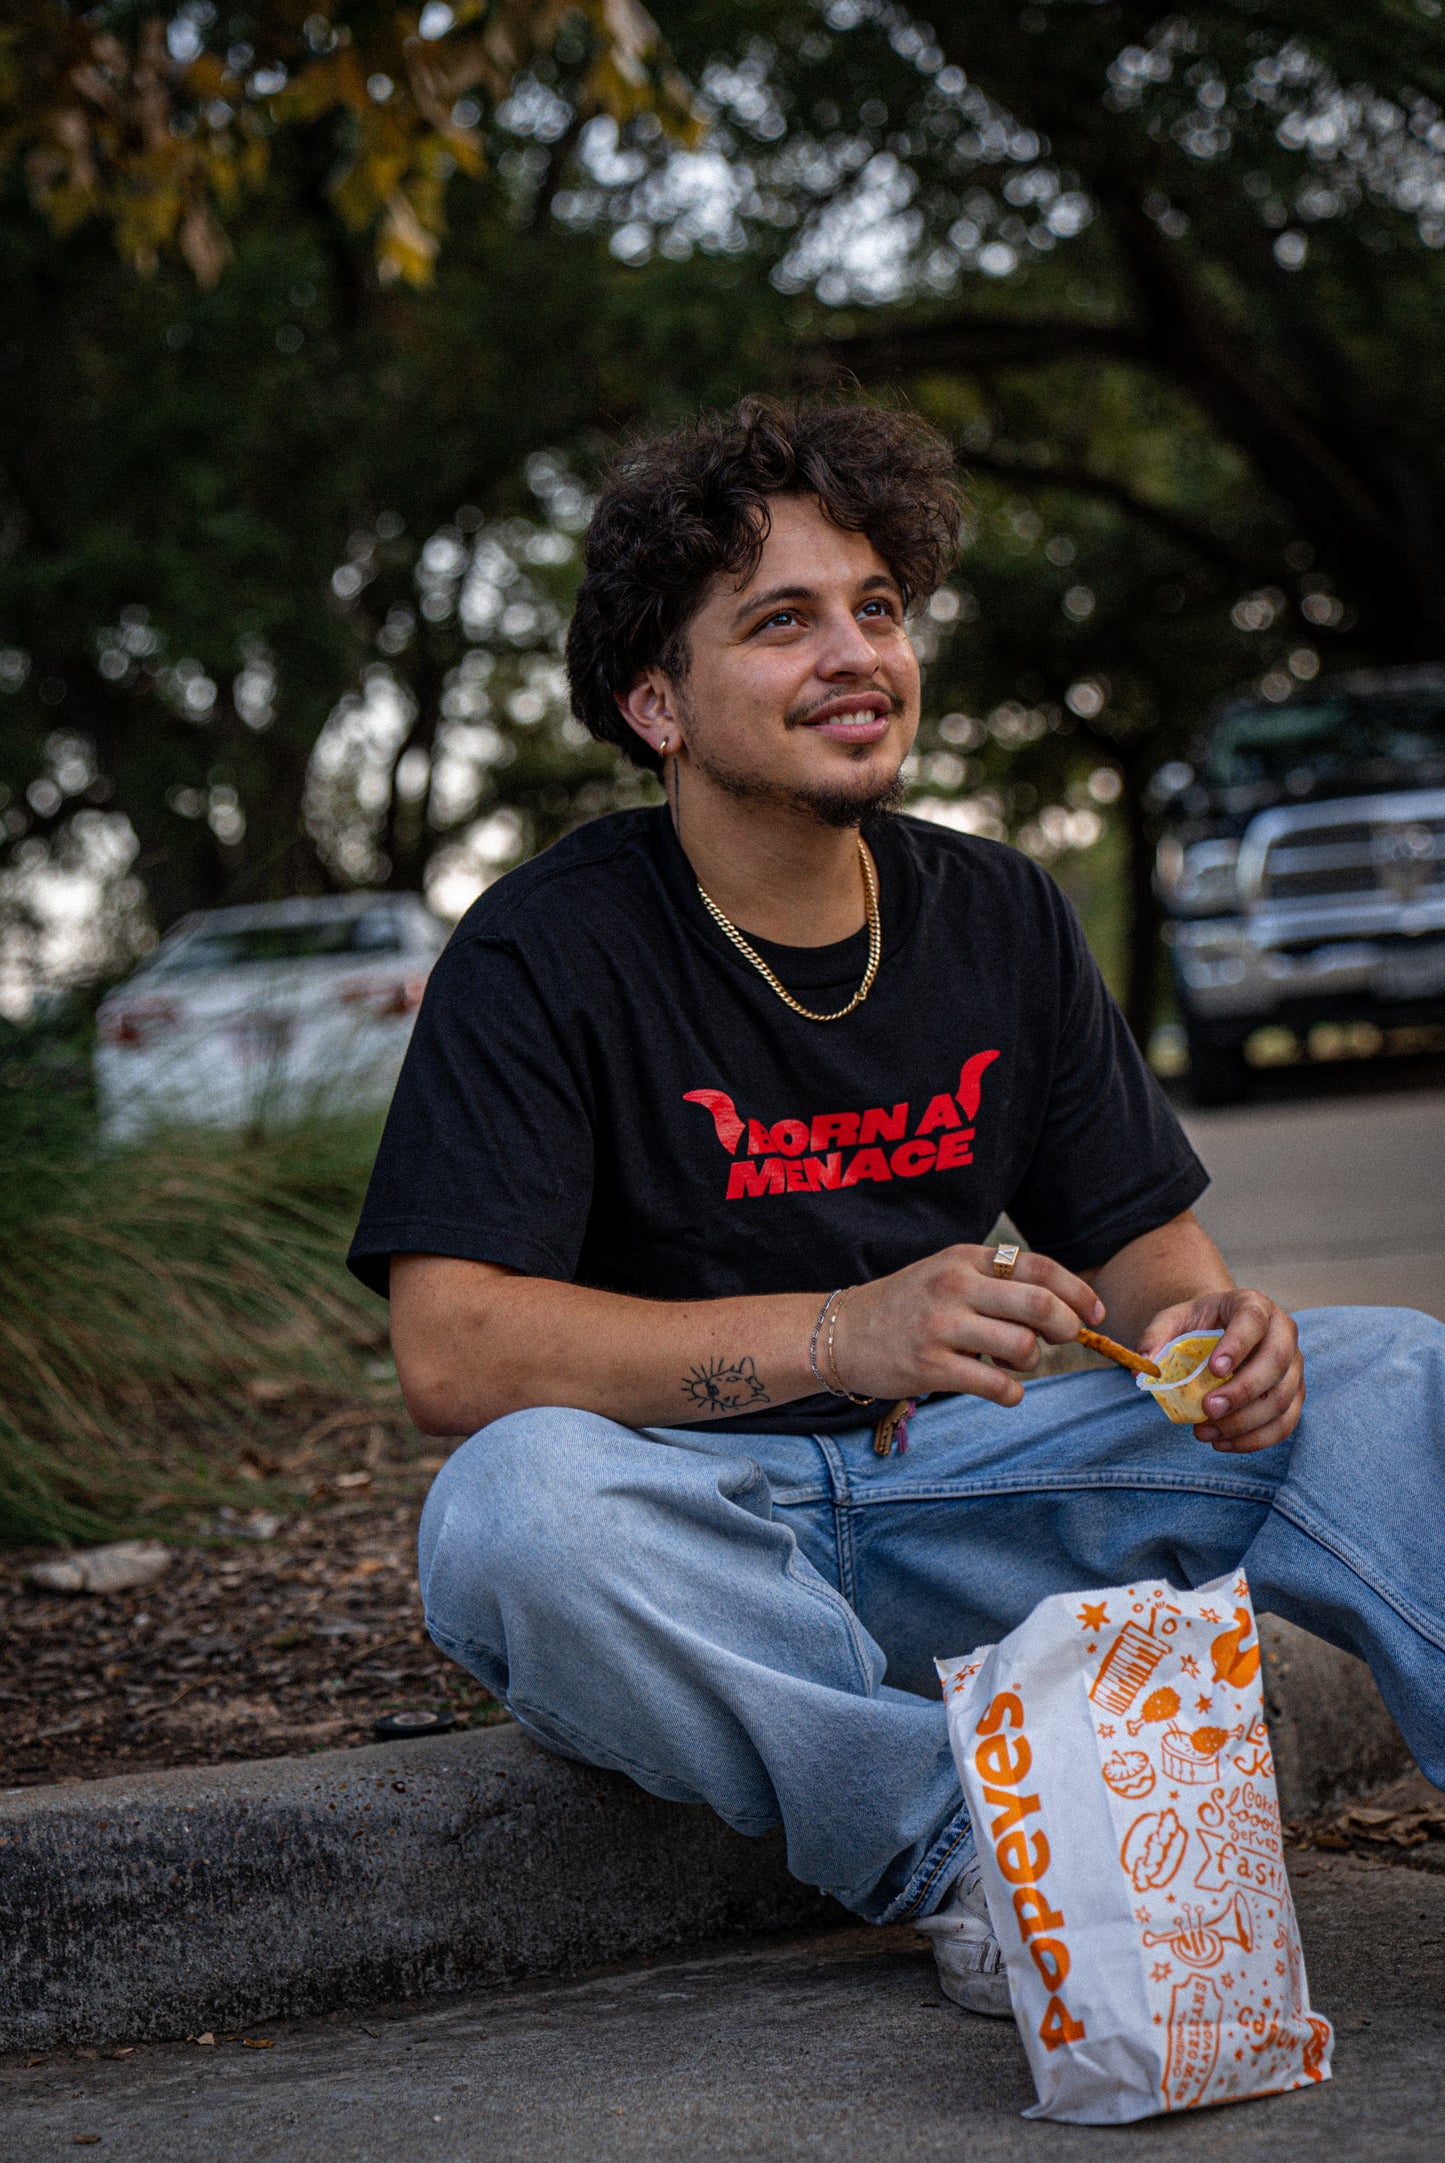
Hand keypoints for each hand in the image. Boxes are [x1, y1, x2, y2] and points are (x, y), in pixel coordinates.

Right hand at [833, 1244, 1105, 1407]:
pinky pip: (996, 1386)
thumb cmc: (905, 1305)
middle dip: (1065, 1327)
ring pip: (1022, 1347)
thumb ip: (995, 1283)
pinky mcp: (930, 1367)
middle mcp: (955, 1287)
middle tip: (1061, 1339)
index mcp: (965, 1259)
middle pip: (1039, 1304)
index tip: (1095, 1313)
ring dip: (1032, 1363)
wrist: (841, 1332)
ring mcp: (942, 1327)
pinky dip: (1011, 1394)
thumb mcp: (946, 1274)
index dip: (1077, 1291)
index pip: (1038, 1267)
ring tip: (1015, 1365)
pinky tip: (1002, 1391)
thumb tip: (1059, 1308)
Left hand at [1138, 1287, 1303, 1452]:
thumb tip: (1143, 1369)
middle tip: (1207, 1409)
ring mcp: (1294, 1365)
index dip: (1237, 1346)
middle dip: (1242, 1391)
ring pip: (1281, 1398)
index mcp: (1253, 1305)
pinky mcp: (1294, 1394)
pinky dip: (1254, 1439)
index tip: (1214, 1370)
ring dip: (1244, 1422)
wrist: (1222, 1331)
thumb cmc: (1199, 1324)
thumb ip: (1155, 1337)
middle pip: (1276, 1363)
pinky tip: (1222, 1443)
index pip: (1253, 1321)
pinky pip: (1284, 1423)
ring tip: (1204, 1432)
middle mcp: (1283, 1332)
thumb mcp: (1173, 1320)